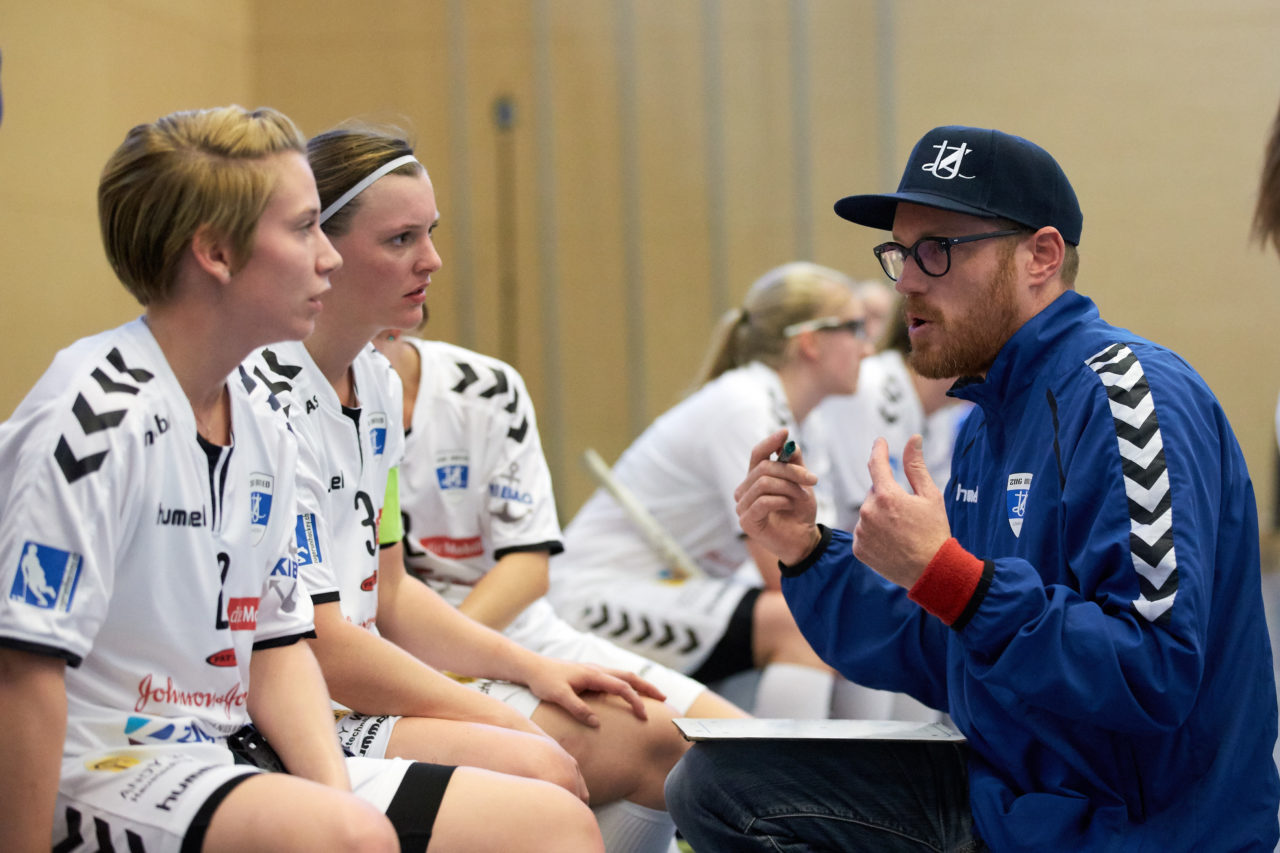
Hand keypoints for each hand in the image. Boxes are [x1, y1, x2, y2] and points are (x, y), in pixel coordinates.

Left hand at [522, 658, 664, 726]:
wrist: (530, 666)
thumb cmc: (543, 681)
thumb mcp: (558, 696)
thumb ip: (578, 709)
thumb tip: (597, 723)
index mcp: (593, 675)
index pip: (622, 687)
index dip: (635, 701)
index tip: (644, 716)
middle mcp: (596, 670)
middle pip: (629, 676)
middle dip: (648, 687)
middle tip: (664, 699)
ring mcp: (593, 670)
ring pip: (623, 675)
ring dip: (639, 684)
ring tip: (652, 695)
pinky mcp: (588, 673)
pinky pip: (614, 677)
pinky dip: (627, 684)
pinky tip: (627, 693)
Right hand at [735, 429, 821, 564]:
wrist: (803, 541)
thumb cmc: (799, 512)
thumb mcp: (801, 483)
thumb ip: (794, 463)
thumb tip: (788, 442)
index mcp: (755, 478)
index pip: (757, 454)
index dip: (769, 442)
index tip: (785, 432)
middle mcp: (745, 490)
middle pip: (763, 467)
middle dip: (791, 471)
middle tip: (813, 479)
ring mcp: (742, 506)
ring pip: (764, 483)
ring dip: (789, 488)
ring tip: (802, 497)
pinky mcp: (746, 521)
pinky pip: (763, 501)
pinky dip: (782, 500)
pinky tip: (790, 506)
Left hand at [852, 435, 951, 587]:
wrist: (931, 571)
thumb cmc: (934, 532)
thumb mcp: (930, 496)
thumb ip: (916, 466)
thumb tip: (913, 439)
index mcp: (887, 496)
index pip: (876, 464)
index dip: (879, 450)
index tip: (880, 442)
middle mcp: (868, 512)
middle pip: (875, 493)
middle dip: (888, 497)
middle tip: (908, 514)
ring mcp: (861, 531)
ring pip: (868, 513)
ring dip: (880, 515)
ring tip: (901, 532)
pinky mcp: (858, 548)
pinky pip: (864, 531)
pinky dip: (874, 533)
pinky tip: (891, 543)